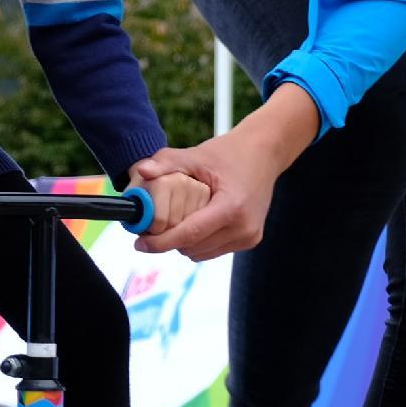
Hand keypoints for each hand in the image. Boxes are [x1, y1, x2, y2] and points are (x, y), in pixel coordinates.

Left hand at [133, 86, 320, 260]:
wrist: (265, 153)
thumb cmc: (230, 153)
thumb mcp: (197, 155)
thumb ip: (168, 163)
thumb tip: (141, 171)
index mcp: (232, 207)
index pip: (190, 234)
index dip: (162, 242)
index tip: (140, 243)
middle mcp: (244, 227)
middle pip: (194, 247)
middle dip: (169, 241)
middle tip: (151, 228)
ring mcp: (250, 236)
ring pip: (203, 253)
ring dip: (185, 243)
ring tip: (174, 223)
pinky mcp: (251, 239)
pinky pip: (215, 250)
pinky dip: (200, 242)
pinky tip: (194, 223)